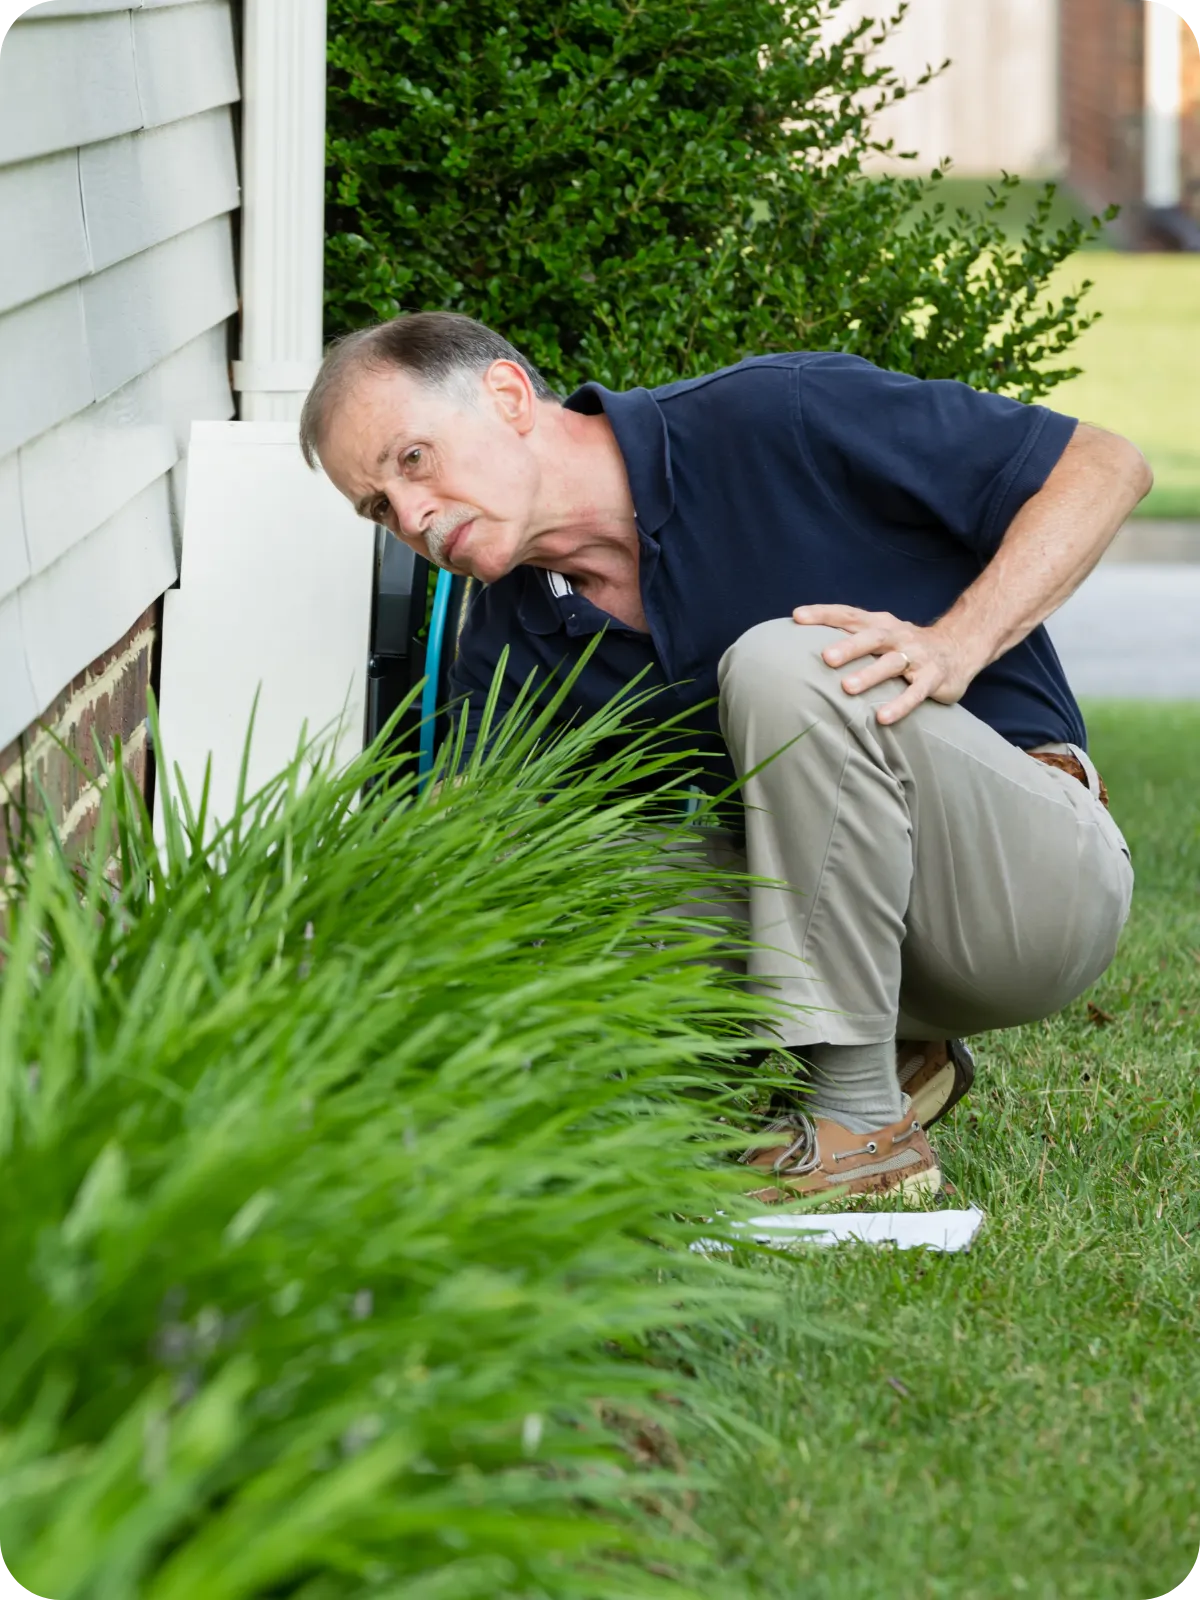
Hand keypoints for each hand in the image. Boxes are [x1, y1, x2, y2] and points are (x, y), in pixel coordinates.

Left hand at [792, 605, 978, 724]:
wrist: (959, 647)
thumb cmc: (906, 645)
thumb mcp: (880, 635)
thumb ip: (850, 637)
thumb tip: (802, 645)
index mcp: (880, 624)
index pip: (849, 615)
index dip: (824, 614)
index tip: (797, 616)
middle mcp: (897, 636)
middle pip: (871, 637)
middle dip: (848, 647)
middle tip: (825, 657)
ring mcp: (916, 657)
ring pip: (892, 664)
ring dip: (870, 675)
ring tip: (847, 688)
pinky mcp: (933, 678)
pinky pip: (915, 693)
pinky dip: (900, 705)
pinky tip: (882, 718)